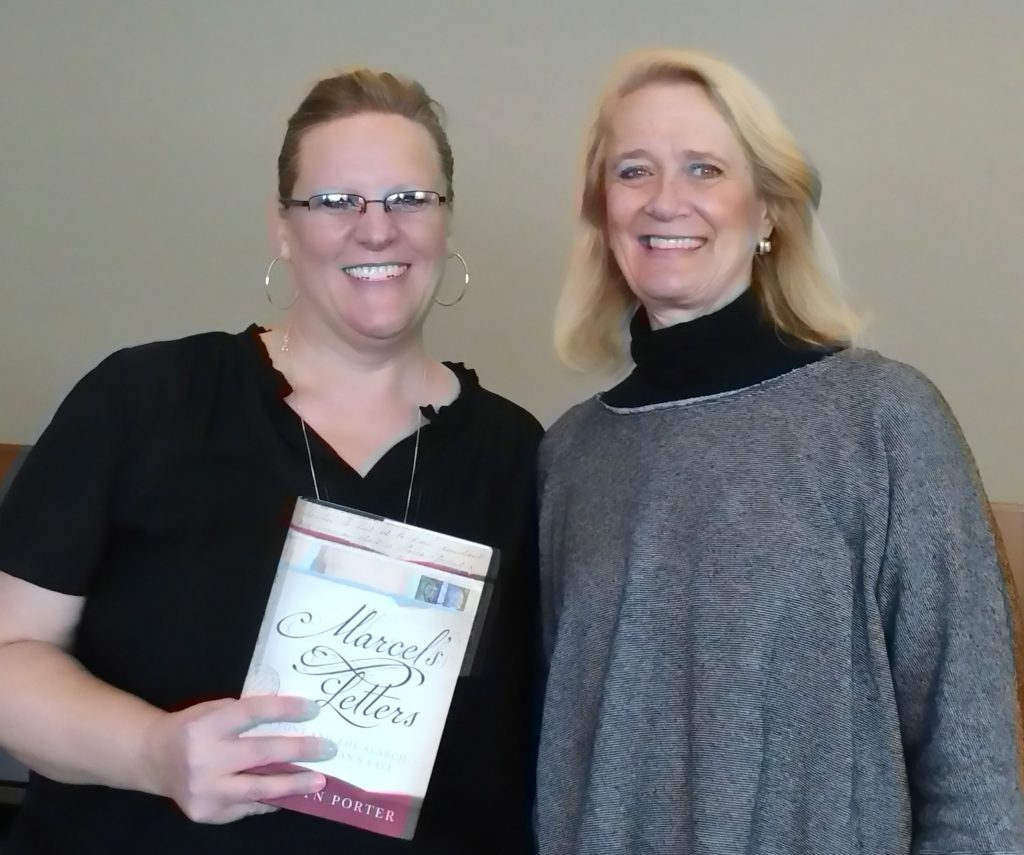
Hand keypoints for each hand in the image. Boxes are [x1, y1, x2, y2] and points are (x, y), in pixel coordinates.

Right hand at [141, 695, 333, 823]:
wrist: (153, 758)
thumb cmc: (193, 728)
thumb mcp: (214, 711)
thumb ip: (246, 716)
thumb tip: (293, 723)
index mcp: (207, 725)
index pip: (254, 713)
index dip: (285, 710)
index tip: (314, 709)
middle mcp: (204, 758)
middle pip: (261, 753)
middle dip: (299, 750)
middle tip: (327, 748)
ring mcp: (204, 790)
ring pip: (258, 788)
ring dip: (293, 785)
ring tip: (319, 782)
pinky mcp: (206, 812)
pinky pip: (247, 807)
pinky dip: (269, 799)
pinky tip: (288, 794)